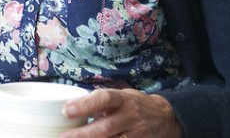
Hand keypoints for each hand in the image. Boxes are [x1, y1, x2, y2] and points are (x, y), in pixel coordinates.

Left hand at [59, 88, 181, 137]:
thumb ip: (100, 101)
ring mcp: (137, 133)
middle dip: (83, 134)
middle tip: (63, 137)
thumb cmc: (135, 104)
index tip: (65, 110)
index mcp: (123, 99)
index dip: (85, 105)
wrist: (166, 117)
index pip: (103, 99)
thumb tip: (73, 105)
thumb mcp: (120, 96)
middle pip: (105, 127)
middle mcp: (130, 116)